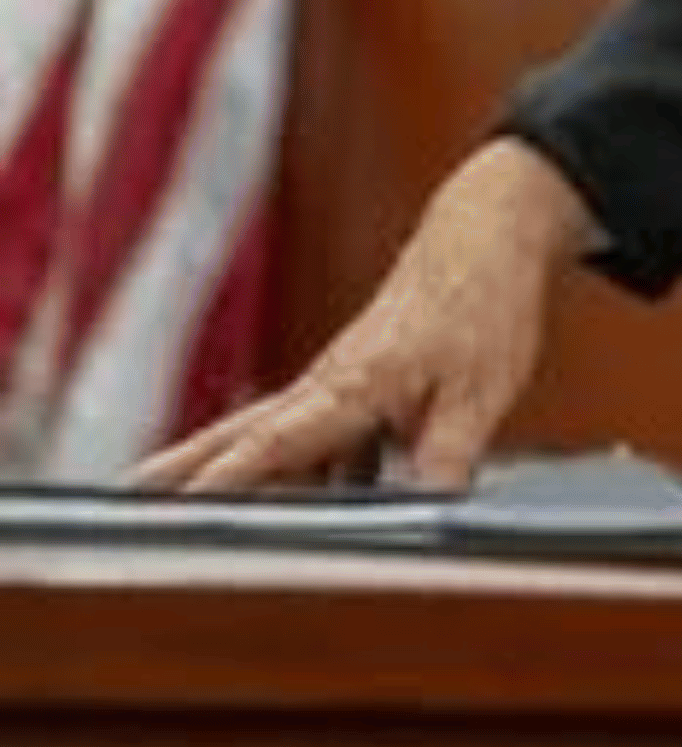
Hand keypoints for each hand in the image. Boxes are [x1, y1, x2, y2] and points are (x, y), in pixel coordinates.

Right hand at [133, 139, 595, 491]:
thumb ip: (450, 454)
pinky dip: (297, 467)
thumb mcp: (482, 389)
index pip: (278, 441)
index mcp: (353, 385)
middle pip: (244, 434)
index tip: (183, 506)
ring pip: (271, 435)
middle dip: (185, 468)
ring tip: (182, 510)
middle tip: (129, 500)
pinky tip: (311, 505)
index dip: (230, 478)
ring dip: (229, 470)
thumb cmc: (483, 302)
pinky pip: (314, 436)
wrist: (487, 236)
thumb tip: (433, 509)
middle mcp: (329, 385)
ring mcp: (336, 384)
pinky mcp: (355, 385)